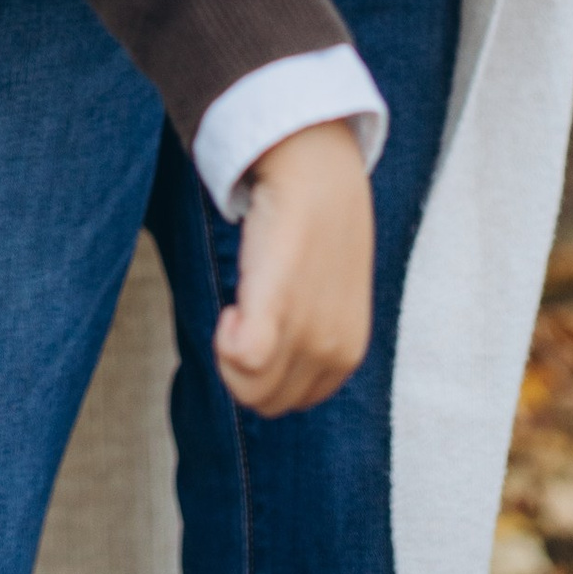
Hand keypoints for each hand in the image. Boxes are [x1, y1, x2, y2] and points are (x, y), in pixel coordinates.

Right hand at [216, 121, 372, 414]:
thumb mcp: (331, 290)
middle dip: (242, 369)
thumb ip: (314, 327)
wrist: (318, 171)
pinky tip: (232, 308)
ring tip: (240, 306)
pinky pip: (242, 358)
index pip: (291, 401)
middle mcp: (332, 353)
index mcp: (347, 353)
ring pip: (248, 389)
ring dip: (229, 354)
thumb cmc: (320, 222)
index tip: (257, 324)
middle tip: (242, 315)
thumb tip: (276, 348)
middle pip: (266, 402)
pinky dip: (225, 342)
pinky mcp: (278, 310)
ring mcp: (308, 335)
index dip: (263, 370)